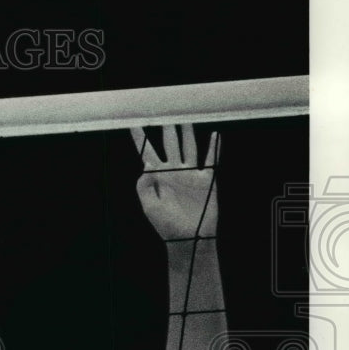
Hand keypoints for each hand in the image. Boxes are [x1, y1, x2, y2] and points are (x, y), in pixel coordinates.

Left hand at [130, 124, 218, 240]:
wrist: (188, 238)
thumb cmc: (166, 226)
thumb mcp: (148, 207)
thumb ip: (143, 187)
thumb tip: (145, 167)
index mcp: (157, 177)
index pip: (146, 152)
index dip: (140, 138)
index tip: (133, 123)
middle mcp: (173, 171)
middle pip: (169, 143)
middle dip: (167, 128)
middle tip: (164, 111)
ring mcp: (190, 174)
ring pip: (189, 147)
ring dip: (187, 132)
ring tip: (185, 117)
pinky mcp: (207, 180)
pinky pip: (211, 160)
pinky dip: (214, 147)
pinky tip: (215, 135)